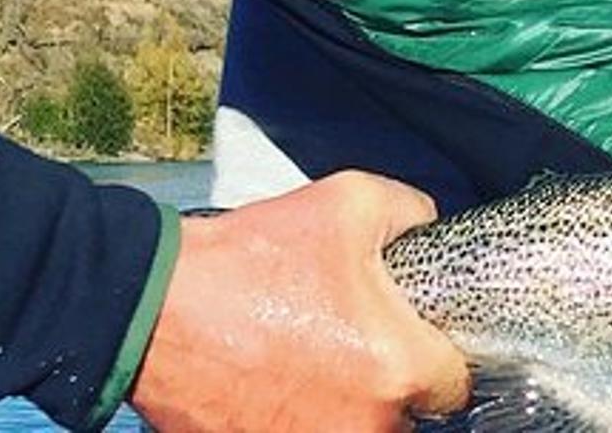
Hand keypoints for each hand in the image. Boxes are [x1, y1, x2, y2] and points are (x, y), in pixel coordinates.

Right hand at [130, 172, 469, 432]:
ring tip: (308, 359)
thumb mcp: (350, 203)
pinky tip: (276, 379)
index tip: (415, 340)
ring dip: (344, 404)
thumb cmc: (250, 261)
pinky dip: (298, 416)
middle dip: (387, 381)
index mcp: (396, 367)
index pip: (455, 386)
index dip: (438, 355)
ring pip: (358, 429)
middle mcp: (365, 425)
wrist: (156, 308)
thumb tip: (430, 225)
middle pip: (405, 415)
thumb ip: (411, 212)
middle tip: (350, 341)